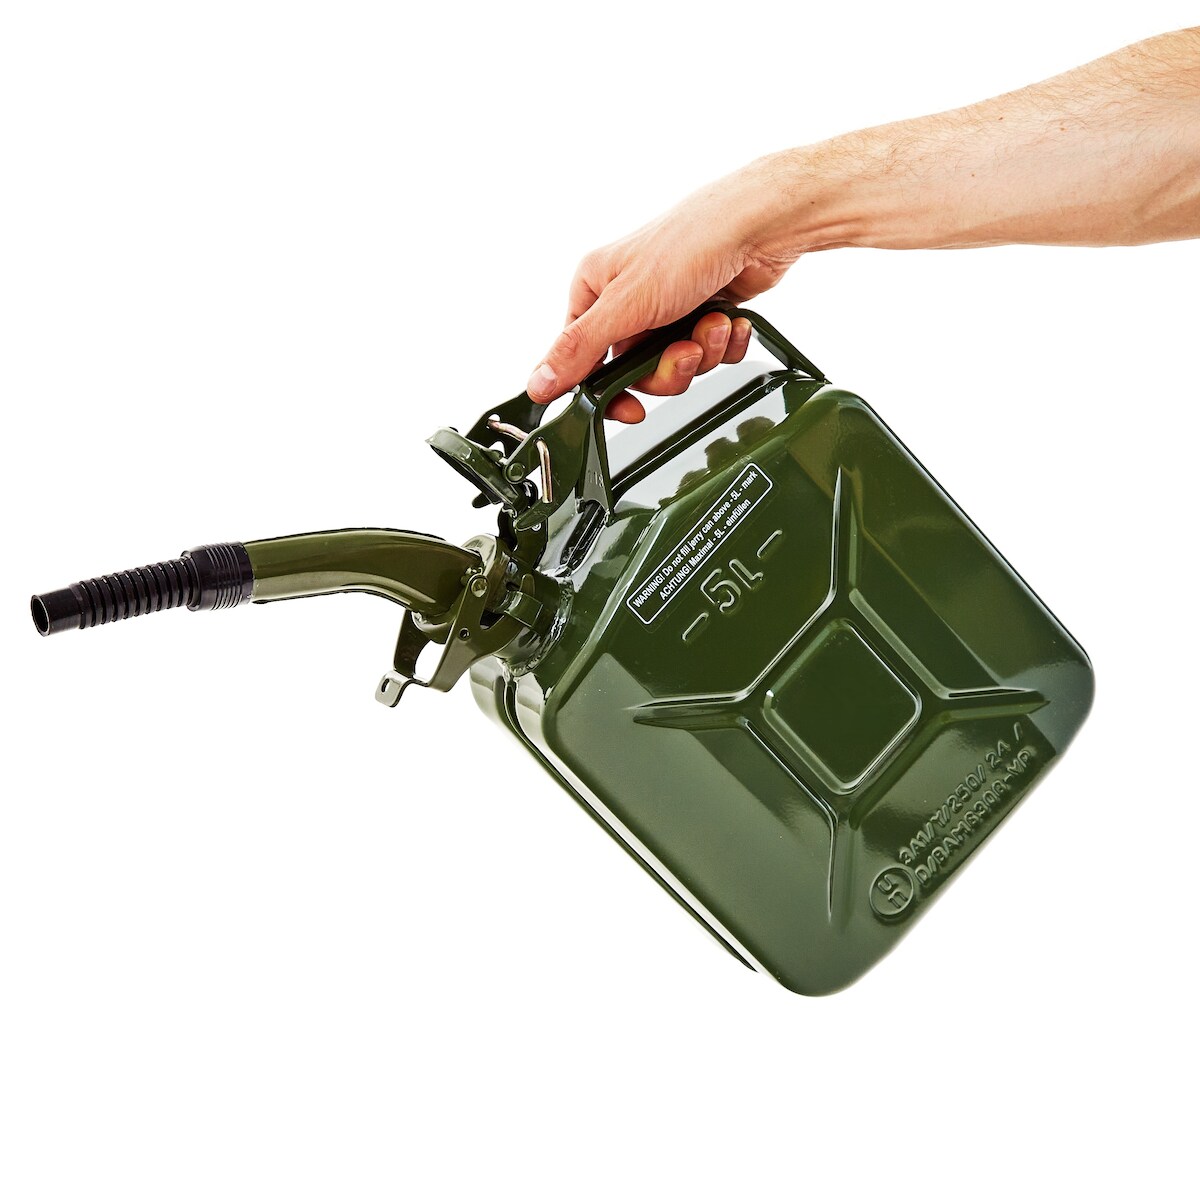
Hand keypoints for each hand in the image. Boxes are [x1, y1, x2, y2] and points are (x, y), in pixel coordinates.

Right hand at [526, 160, 801, 421]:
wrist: (759, 225)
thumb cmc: (690, 245)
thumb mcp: (624, 305)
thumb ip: (579, 349)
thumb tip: (537, 384)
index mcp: (594, 290)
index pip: (583, 360)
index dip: (607, 390)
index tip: (630, 407)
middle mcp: (628, 300)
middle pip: (634, 372)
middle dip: (667, 368)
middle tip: (684, 350)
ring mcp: (667, 309)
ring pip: (674, 366)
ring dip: (700, 352)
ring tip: (712, 324)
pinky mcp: (702, 314)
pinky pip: (707, 354)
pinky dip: (722, 343)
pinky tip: (729, 321)